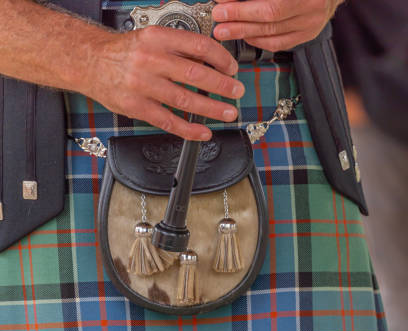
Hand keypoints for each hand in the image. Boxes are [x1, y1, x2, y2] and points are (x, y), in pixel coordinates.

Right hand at [86, 26, 244, 140]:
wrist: (90, 62)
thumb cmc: (123, 53)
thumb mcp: (150, 39)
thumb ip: (177, 49)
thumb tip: (210, 62)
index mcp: (158, 38)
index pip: (198, 46)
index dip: (220, 58)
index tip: (232, 69)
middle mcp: (150, 59)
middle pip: (195, 74)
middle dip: (222, 85)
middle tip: (237, 92)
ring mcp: (143, 85)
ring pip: (184, 99)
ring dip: (210, 108)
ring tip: (227, 113)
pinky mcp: (137, 107)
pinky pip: (167, 121)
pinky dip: (188, 129)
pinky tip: (202, 132)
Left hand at [212, 0, 343, 51]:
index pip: (270, 3)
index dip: (242, 5)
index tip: (221, 2)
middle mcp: (312, 5)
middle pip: (269, 16)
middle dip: (239, 18)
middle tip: (218, 19)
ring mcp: (311, 22)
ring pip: (272, 32)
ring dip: (245, 32)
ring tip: (224, 30)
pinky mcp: (309, 34)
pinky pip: (279, 43)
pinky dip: (259, 40)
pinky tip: (245, 36)